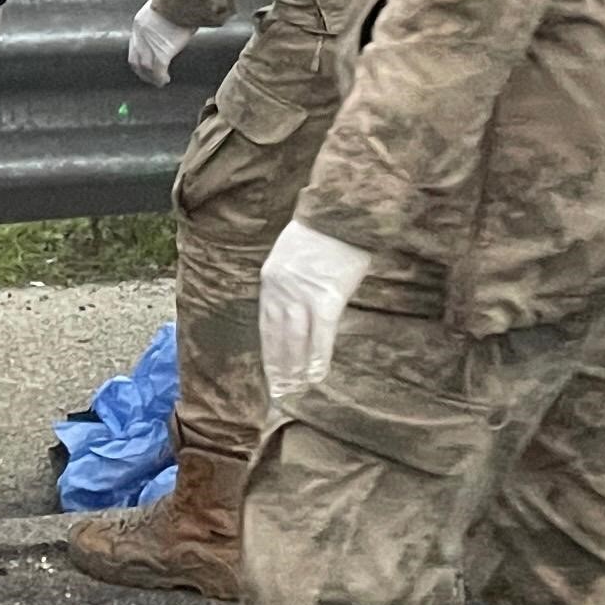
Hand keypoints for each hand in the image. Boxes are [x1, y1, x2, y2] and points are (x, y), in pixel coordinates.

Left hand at [126, 2, 195, 87]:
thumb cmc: (181, 0)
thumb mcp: (165, 9)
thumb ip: (163, 21)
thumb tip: (173, 27)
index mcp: (139, 23)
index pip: (133, 46)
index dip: (139, 58)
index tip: (145, 65)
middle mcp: (140, 35)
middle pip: (135, 60)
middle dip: (141, 72)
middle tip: (150, 78)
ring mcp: (150, 44)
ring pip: (145, 68)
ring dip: (151, 77)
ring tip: (160, 82)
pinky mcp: (163, 51)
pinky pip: (158, 70)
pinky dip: (160, 78)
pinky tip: (165, 80)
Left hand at [255, 221, 376, 406]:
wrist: (338, 212)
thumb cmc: (321, 230)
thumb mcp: (290, 254)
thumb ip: (289, 281)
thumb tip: (298, 307)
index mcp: (270, 279)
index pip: (265, 324)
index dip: (268, 350)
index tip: (269, 371)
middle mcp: (280, 291)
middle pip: (277, 337)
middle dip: (278, 366)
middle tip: (280, 392)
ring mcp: (302, 295)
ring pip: (294, 340)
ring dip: (294, 368)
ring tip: (296, 389)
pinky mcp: (327, 298)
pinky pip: (320, 335)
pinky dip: (317, 357)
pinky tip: (316, 375)